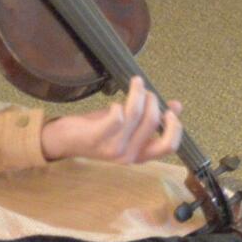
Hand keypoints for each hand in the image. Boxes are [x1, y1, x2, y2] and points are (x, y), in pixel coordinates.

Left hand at [40, 76, 183, 163]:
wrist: (64, 141)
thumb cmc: (97, 132)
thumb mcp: (129, 129)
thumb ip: (150, 120)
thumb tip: (176, 106)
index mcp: (140, 155)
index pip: (169, 146)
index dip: (175, 126)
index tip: (170, 110)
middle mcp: (129, 156)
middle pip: (153, 122)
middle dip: (152, 101)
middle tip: (146, 91)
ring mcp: (113, 149)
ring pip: (136, 115)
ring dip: (138, 94)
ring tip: (135, 85)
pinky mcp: (98, 138)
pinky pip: (117, 117)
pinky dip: (118, 105)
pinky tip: (114, 103)